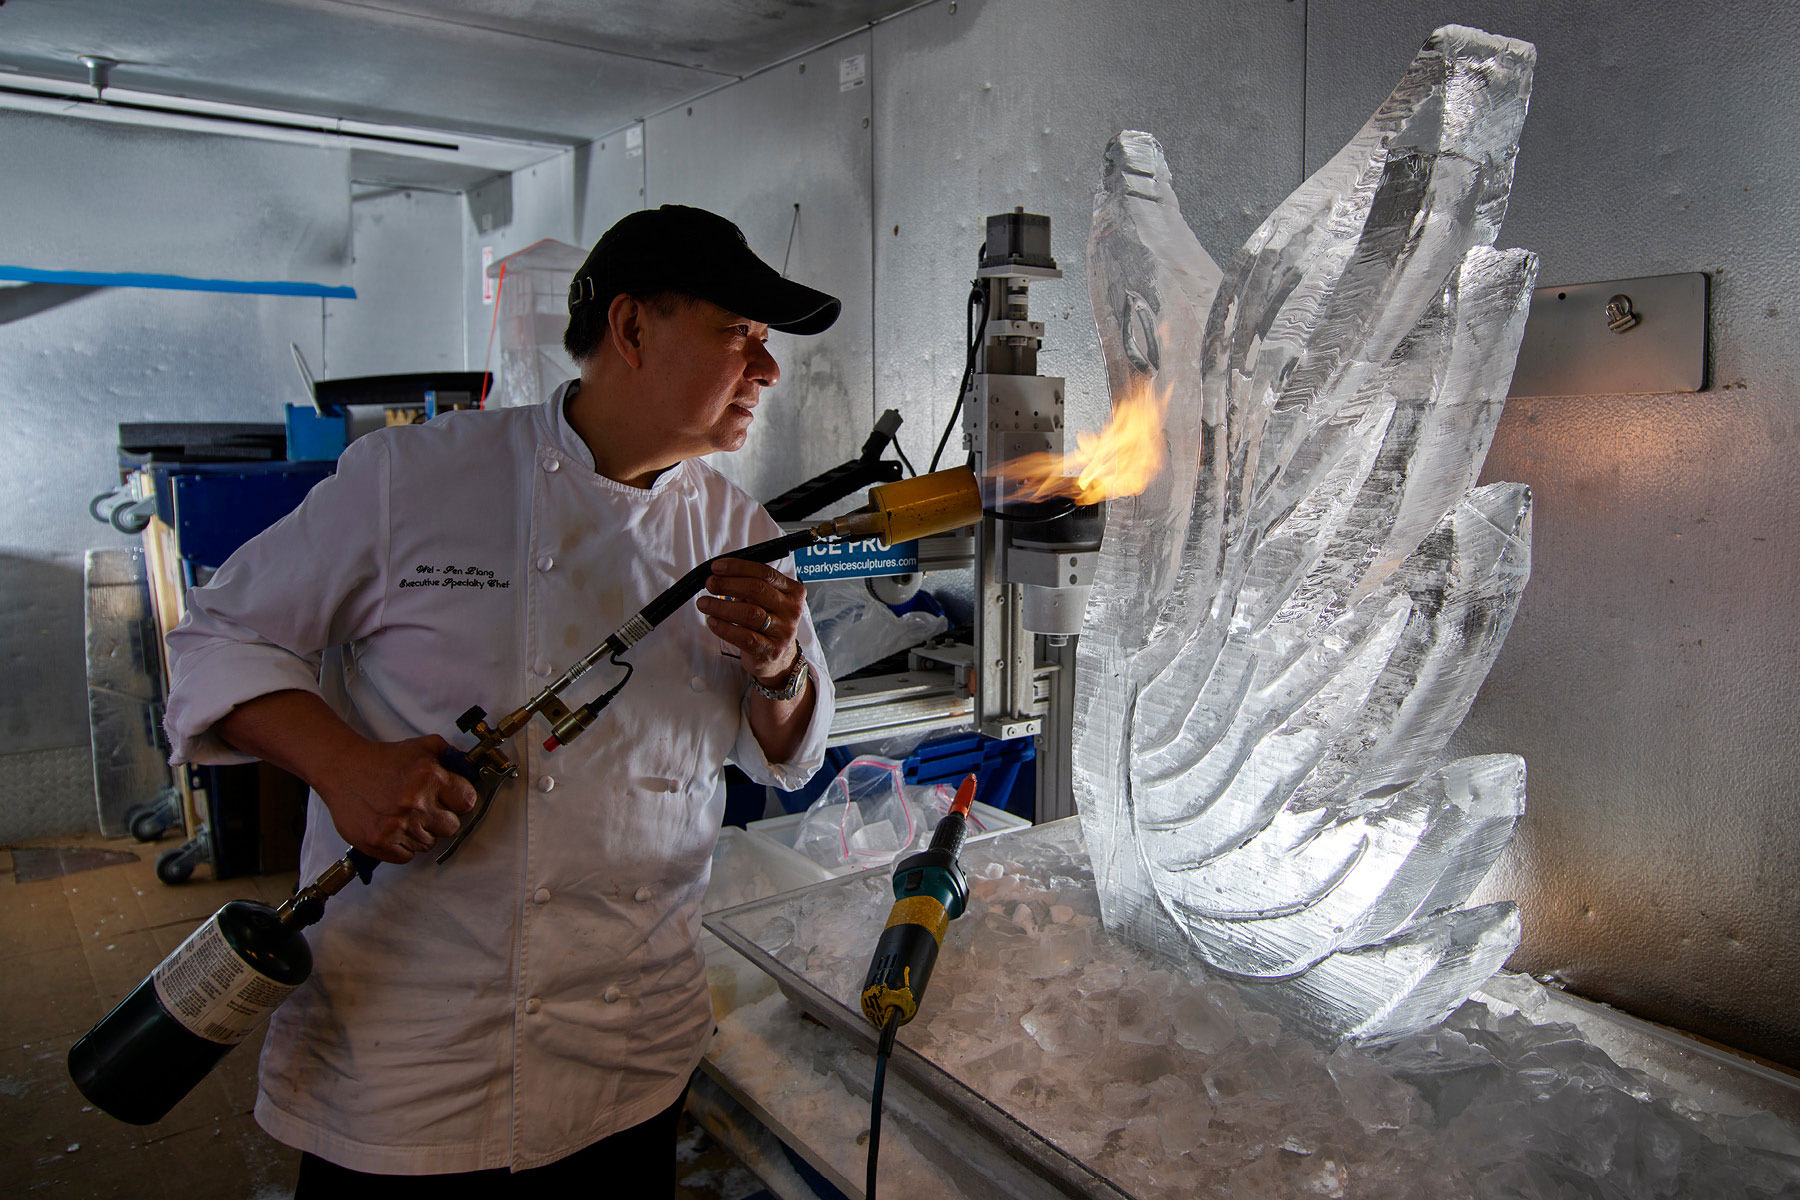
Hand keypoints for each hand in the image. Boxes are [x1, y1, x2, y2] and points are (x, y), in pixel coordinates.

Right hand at [316, 733, 477, 863]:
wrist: (341, 769)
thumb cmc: (382, 759)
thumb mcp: (422, 747)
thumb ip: (452, 756)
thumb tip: (474, 769)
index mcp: (430, 777)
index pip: (467, 802)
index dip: (459, 800)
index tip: (451, 800)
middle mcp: (415, 803)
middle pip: (451, 827)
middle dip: (440, 819)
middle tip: (424, 809)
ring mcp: (397, 825)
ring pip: (428, 844)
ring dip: (420, 833)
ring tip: (403, 815)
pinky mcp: (379, 843)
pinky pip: (407, 857)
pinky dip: (402, 847)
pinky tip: (393, 828)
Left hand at [697, 558, 806, 685]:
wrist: (778, 657)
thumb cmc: (768, 623)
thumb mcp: (766, 600)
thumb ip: (749, 585)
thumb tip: (719, 575)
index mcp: (793, 591)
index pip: (765, 573)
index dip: (738, 568)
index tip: (717, 568)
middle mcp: (791, 610)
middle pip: (757, 590)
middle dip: (728, 584)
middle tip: (710, 584)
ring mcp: (783, 631)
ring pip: (749, 613)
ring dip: (722, 606)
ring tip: (704, 603)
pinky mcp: (771, 650)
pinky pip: (745, 637)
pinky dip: (725, 628)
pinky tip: (712, 621)